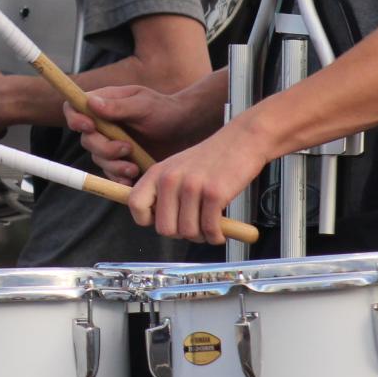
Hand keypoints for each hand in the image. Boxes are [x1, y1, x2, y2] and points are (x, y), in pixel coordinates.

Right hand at [63, 84, 216, 184]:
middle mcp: (104, 126)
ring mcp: (112, 145)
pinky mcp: (122, 163)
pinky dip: (119, 177)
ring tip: (134, 165)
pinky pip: (111, 174)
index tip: (88, 126)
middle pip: (86, 139)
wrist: (188, 131)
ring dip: (113, 164)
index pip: (75, 109)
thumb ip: (118, 106)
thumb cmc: (166, 111)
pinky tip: (133, 176)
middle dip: (103, 147)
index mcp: (104, 105)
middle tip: (125, 148)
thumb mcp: (143, 104)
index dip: (75, 118)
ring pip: (98, 159)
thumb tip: (91, 103)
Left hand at [127, 120, 272, 244]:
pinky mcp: (214, 194)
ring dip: (201, 236)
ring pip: (189, 232)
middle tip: (194, 227)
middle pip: (164, 229)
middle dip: (181, 234)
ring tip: (209, 226)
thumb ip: (163, 191)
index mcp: (157, 173)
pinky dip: (216, 236)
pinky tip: (220, 231)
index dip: (146, 220)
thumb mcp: (177, 167)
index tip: (164, 220)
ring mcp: (192, 186)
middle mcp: (171, 179)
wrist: (242, 140)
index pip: (135, 204)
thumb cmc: (211, 158)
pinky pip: (210, 230)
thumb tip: (153, 220)